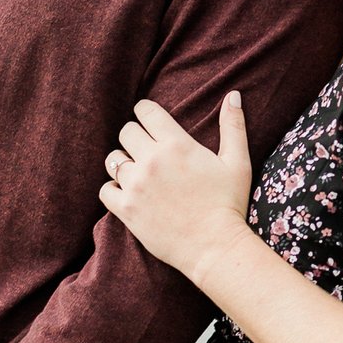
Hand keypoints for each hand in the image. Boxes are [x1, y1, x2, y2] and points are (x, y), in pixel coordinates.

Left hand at [100, 93, 251, 283]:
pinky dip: (113, 189)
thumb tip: (233, 95)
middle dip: (135, 137)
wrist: (215, 247)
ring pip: (113, 159)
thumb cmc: (229, 203)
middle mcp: (152, 161)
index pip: (145, 111)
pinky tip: (127, 192)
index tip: (150, 121)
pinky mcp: (126, 209)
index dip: (146, 112)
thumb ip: (232, 126)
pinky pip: (105, 189)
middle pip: (126, 131)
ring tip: (138, 172)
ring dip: (123, 162)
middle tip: (147, 149)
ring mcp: (136, 185)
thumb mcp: (237, 162)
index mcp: (176, 144)